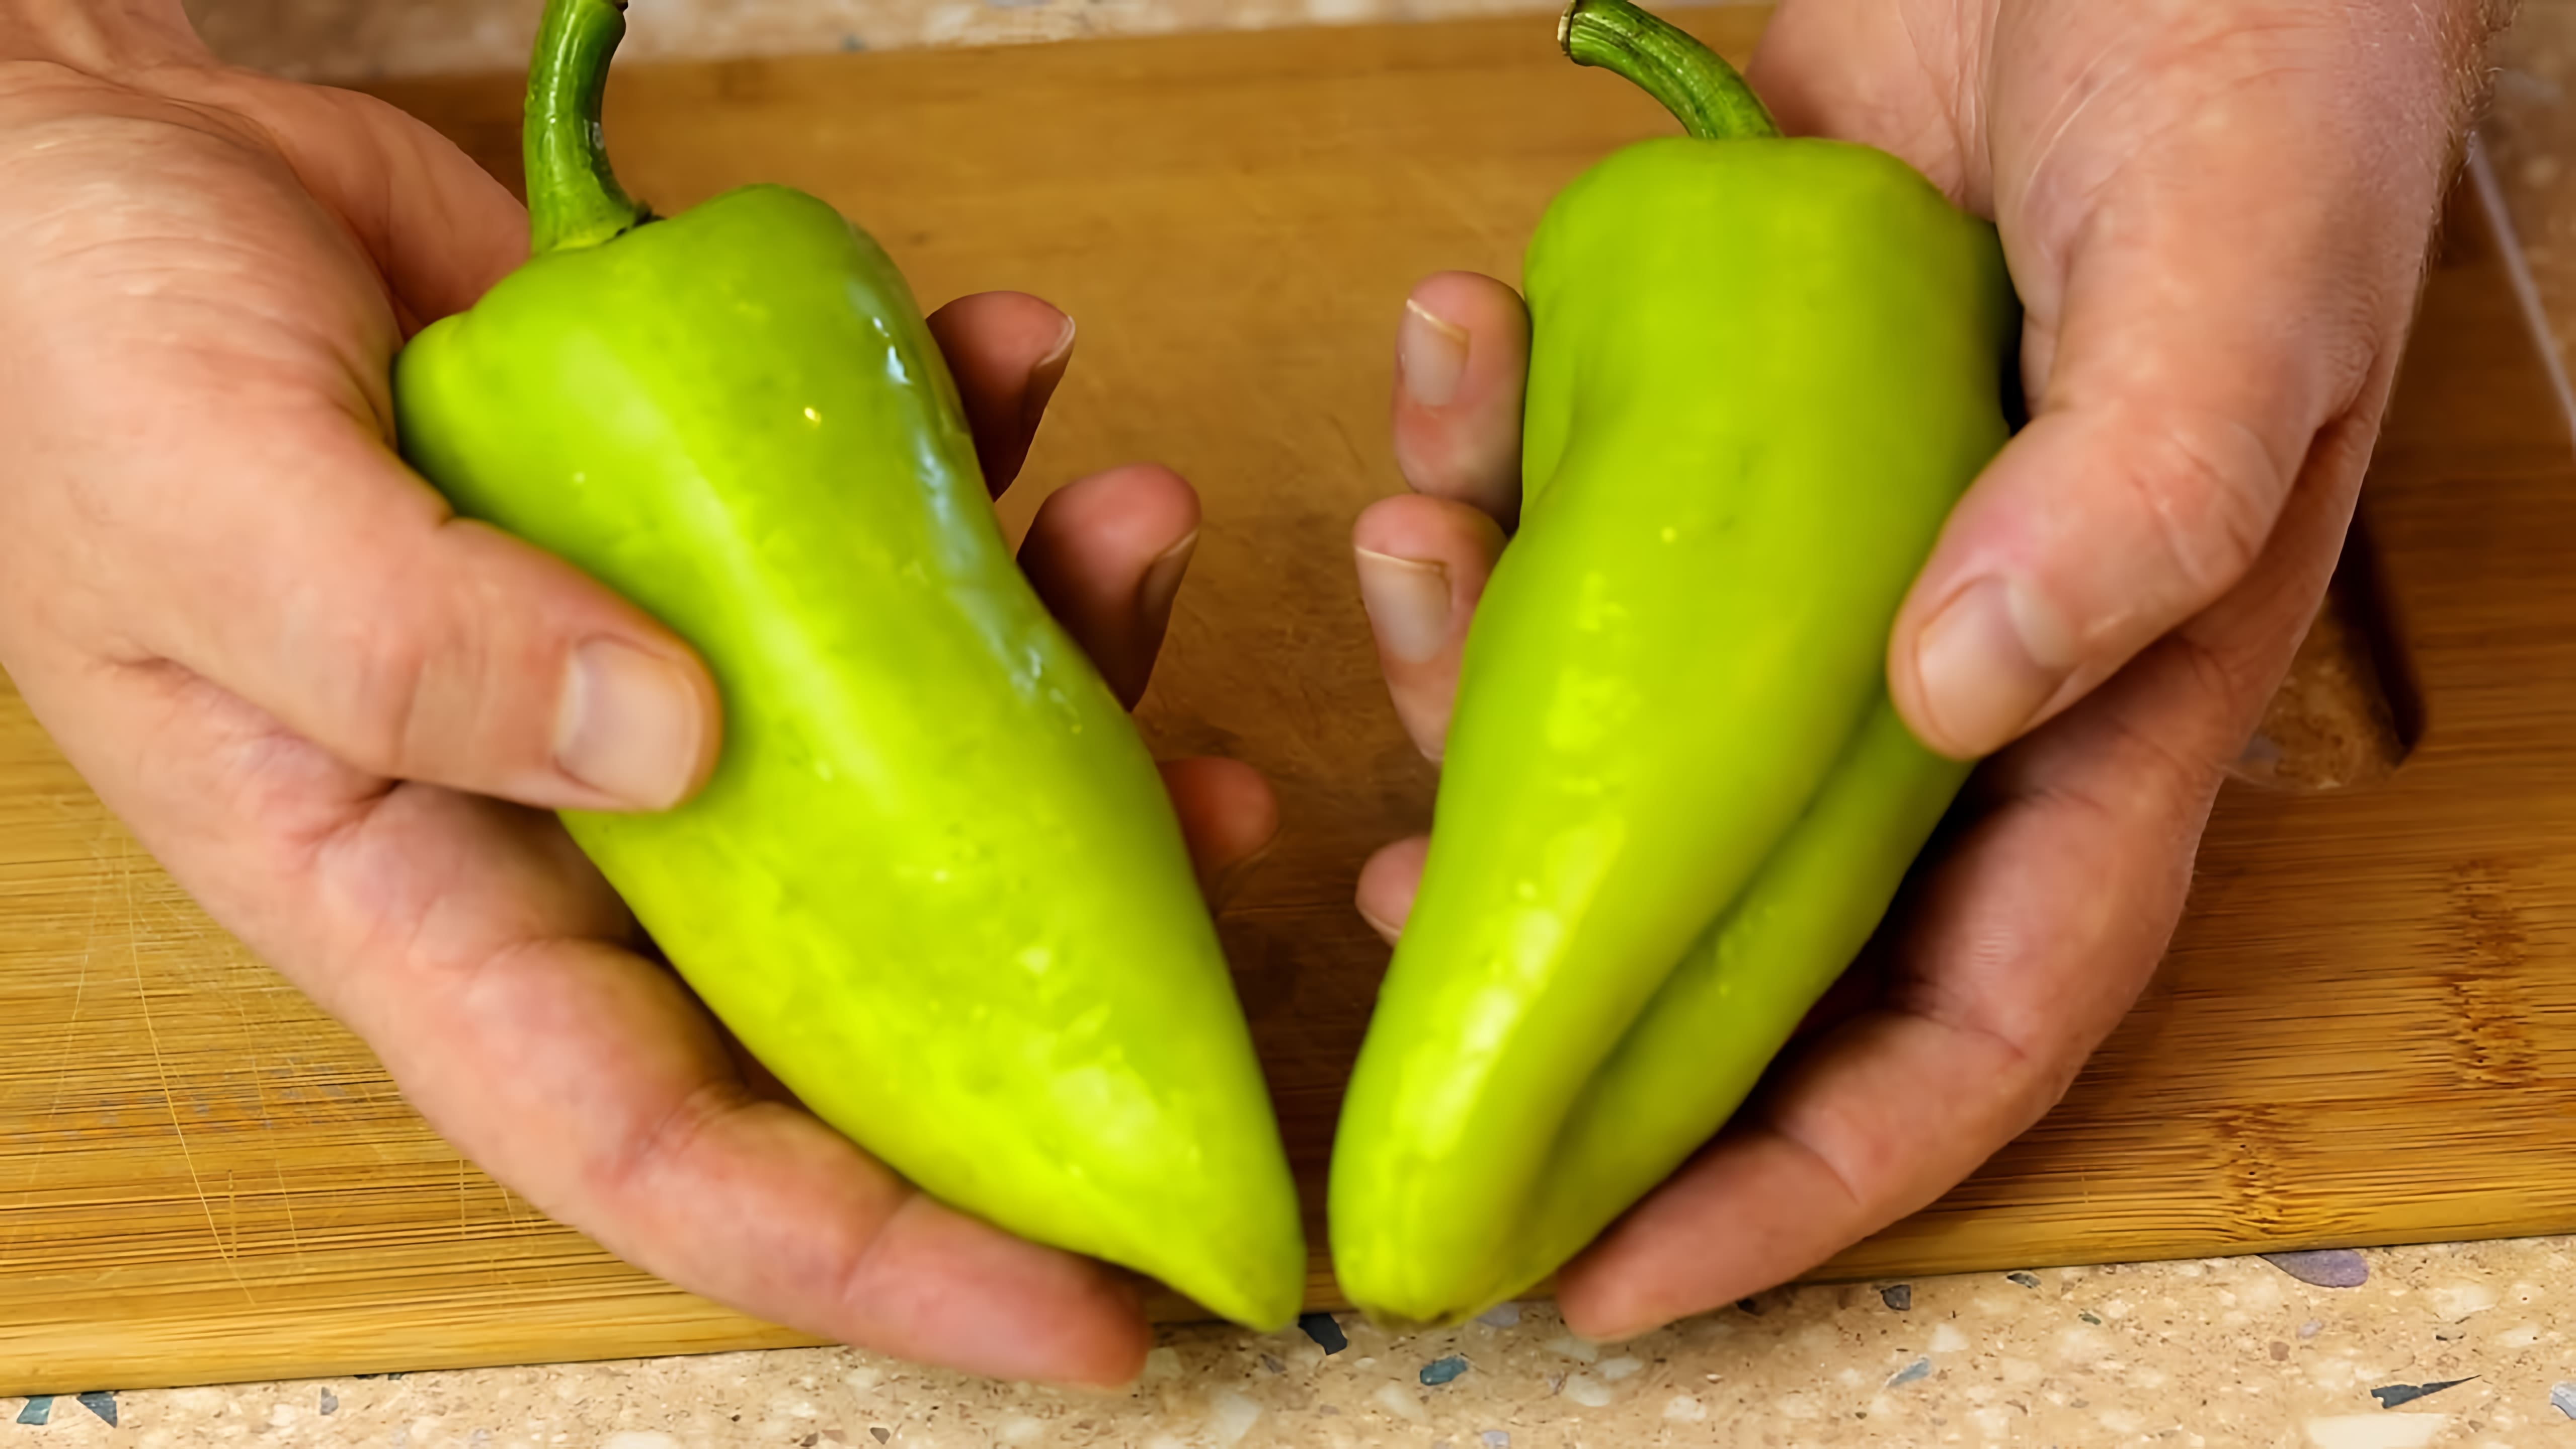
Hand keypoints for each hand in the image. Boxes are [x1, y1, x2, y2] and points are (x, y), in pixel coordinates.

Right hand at [0, 7, 1272, 1384]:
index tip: (1093, 1313)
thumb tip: (678, 747)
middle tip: (1239, 874)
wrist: (104, 170)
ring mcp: (653, 679)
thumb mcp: (205, 501)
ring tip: (1144, 527)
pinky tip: (1025, 361)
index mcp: (420, 902)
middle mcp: (568, 827)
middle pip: (854, 978)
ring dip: (1068, 652)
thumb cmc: (75, 352)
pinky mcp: (704, 535)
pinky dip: (975, 457)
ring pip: (909, 746)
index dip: (883, 1255)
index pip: (667, 1154)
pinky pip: (880, 531)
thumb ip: (409, 639)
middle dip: (1059, 968)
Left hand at [1355, 0, 2497, 1337]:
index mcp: (2109, 695)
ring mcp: (1805, 546)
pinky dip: (1468, 448)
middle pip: (1733, 913)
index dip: (1792, 1179)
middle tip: (1385, 963)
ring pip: (1605, 710)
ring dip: (1460, 664)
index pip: (1961, 1020)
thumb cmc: (2252, 50)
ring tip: (1404, 543)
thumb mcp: (2240, 274)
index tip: (1606, 1281)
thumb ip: (2137, 494)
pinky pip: (1552, 499)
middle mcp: (1941, 657)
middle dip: (1555, 978)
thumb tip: (1957, 696)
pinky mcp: (1705, 414)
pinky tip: (1449, 336)